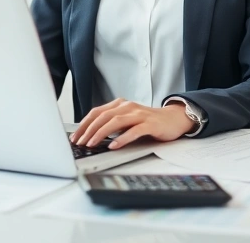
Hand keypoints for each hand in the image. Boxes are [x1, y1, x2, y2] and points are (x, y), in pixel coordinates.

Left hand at [69, 98, 194, 149]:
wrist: (173, 119)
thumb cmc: (148, 122)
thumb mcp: (127, 121)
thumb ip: (113, 125)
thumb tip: (91, 136)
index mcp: (120, 105)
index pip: (97, 112)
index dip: (84, 124)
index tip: (75, 136)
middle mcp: (128, 107)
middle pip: (104, 116)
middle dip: (89, 130)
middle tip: (79, 142)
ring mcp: (139, 115)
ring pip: (116, 122)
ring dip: (101, 133)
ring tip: (92, 144)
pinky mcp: (150, 124)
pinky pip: (134, 130)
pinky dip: (122, 138)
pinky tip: (114, 145)